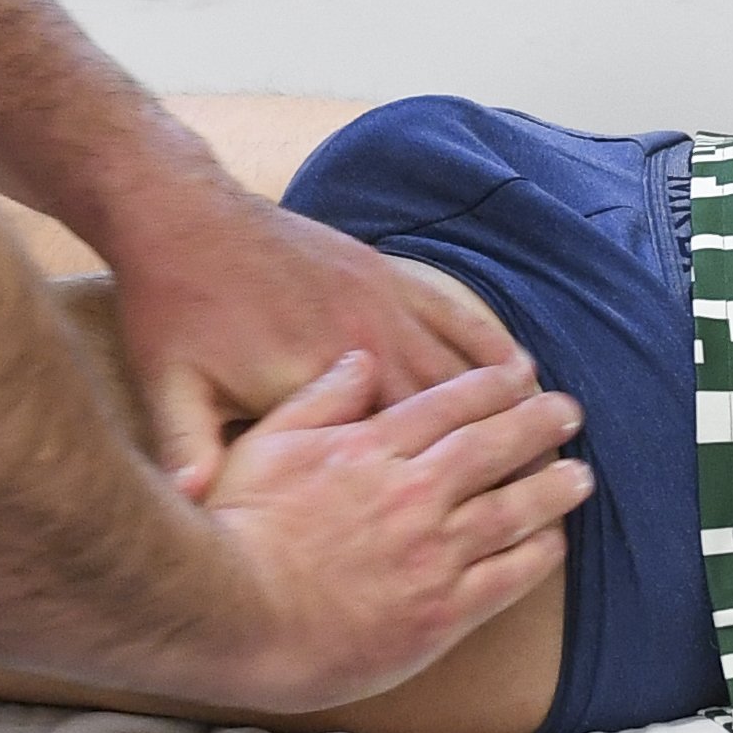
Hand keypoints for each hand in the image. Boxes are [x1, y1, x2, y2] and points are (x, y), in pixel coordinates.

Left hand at [101, 172, 521, 494]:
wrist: (182, 213)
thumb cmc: (173, 309)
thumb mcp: (172, 389)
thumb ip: (193, 451)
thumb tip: (195, 511)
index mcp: (320, 387)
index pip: (403, 450)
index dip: (452, 486)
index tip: (498, 519)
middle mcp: (364, 345)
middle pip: (452, 412)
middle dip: (505, 448)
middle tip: (559, 483)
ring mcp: (378, 305)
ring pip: (463, 364)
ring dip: (510, 401)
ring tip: (556, 435)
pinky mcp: (379, 273)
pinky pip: (450, 313)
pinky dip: (487, 342)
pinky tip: (519, 364)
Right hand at [182, 351, 590, 710]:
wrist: (236, 614)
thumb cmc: (239, 529)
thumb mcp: (266, 443)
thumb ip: (319, 399)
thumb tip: (361, 361)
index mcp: (373, 447)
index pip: (451, 404)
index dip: (494, 388)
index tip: (522, 378)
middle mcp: (414, 493)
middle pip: (494, 447)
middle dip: (538, 424)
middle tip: (569, 414)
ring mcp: (434, 553)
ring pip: (515, 509)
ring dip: (554, 487)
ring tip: (580, 476)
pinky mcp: (442, 612)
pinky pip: (509, 576)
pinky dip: (539, 554)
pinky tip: (554, 542)